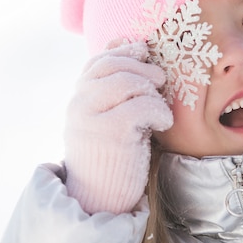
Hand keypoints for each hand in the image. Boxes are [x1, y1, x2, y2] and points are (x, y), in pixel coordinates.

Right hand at [64, 40, 172, 213]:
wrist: (103, 196)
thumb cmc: (116, 152)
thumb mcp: (110, 115)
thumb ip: (115, 87)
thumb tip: (132, 46)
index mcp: (80, 98)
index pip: (98, 61)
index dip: (124, 50)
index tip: (143, 51)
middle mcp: (79, 104)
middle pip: (111, 65)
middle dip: (141, 65)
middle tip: (159, 78)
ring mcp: (91, 118)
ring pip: (126, 81)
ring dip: (150, 88)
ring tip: (159, 104)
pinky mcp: (109, 134)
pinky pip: (140, 106)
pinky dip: (158, 110)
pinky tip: (163, 122)